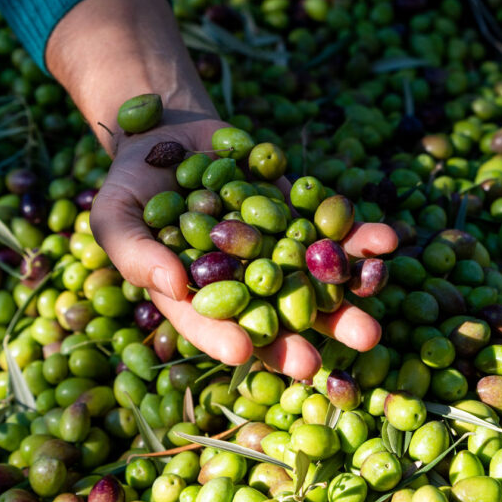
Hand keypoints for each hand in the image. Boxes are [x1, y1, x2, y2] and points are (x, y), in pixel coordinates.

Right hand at [47, 0, 396, 379]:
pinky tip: (385, 242)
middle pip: (274, 322)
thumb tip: (173, 285)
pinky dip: (361, 240)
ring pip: (317, 286)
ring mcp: (279, 254)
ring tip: (372, 325)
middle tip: (321, 365)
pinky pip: (335, 233)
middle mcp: (244, 286)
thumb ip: (137, 253)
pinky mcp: (303, 219)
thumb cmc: (132, 184)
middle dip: (300, 344)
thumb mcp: (116, 214)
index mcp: (197, 299)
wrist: (173, 136)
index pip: (211, 328)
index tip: (245, 351)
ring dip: (347, 302)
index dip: (226, 340)